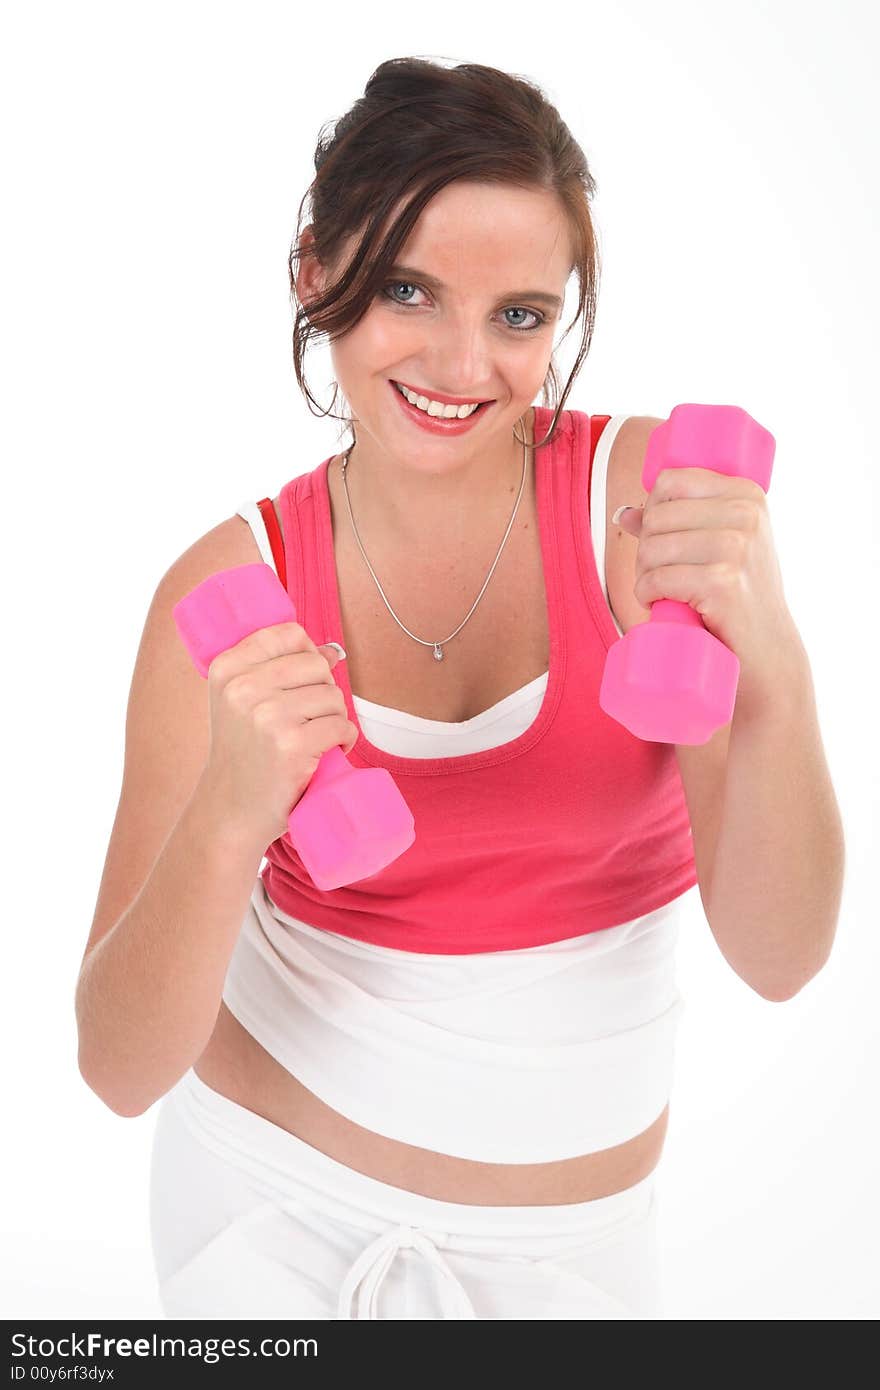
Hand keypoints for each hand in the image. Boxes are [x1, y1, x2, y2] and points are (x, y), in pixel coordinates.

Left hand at [615, 467, 804, 707]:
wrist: (768, 649)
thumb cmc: (740, 596)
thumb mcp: (723, 547)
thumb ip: (679, 523)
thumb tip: (624, 513)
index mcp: (746, 494)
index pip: (671, 481)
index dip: (651, 510)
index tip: (660, 539)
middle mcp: (745, 514)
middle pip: (657, 517)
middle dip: (645, 549)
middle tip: (658, 575)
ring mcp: (736, 547)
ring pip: (652, 547)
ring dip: (643, 575)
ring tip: (660, 591)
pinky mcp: (722, 582)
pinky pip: (657, 578)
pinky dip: (646, 594)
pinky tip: (658, 603)